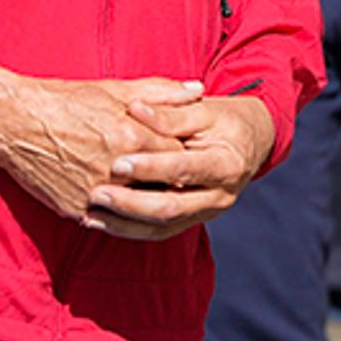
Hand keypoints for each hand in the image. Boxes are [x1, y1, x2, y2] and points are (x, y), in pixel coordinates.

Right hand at [0, 69, 219, 228]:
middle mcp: (118, 169)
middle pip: (162, 187)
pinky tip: (124, 207)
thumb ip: (162, 92)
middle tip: (178, 181)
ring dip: (147, 203)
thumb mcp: (116, 89)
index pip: (179, 158)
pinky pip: (109, 221)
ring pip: (139, 209)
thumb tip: (198, 89)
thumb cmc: (66, 101)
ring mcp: (97, 193)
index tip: (191, 157)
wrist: (14, 122)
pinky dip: (119, 215)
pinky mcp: (77, 209)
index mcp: (132, 137)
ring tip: (152, 193)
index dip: (186, 158)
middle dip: (171, 184)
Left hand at [102, 92, 278, 236]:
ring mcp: (205, 212)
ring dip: (124, 223)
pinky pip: (158, 232)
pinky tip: (101, 222)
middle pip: (171, 208)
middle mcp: (219, 196)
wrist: (250, 143)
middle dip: (131, 203)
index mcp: (226, 165)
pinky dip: (128, 229)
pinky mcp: (191, 220)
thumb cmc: (224, 121)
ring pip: (162, 227)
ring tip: (91, 212)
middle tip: (98, 193)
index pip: (184, 170)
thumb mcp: (203, 110)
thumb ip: (170, 113)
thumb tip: (136, 108)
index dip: (151, 167)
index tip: (117, 162)